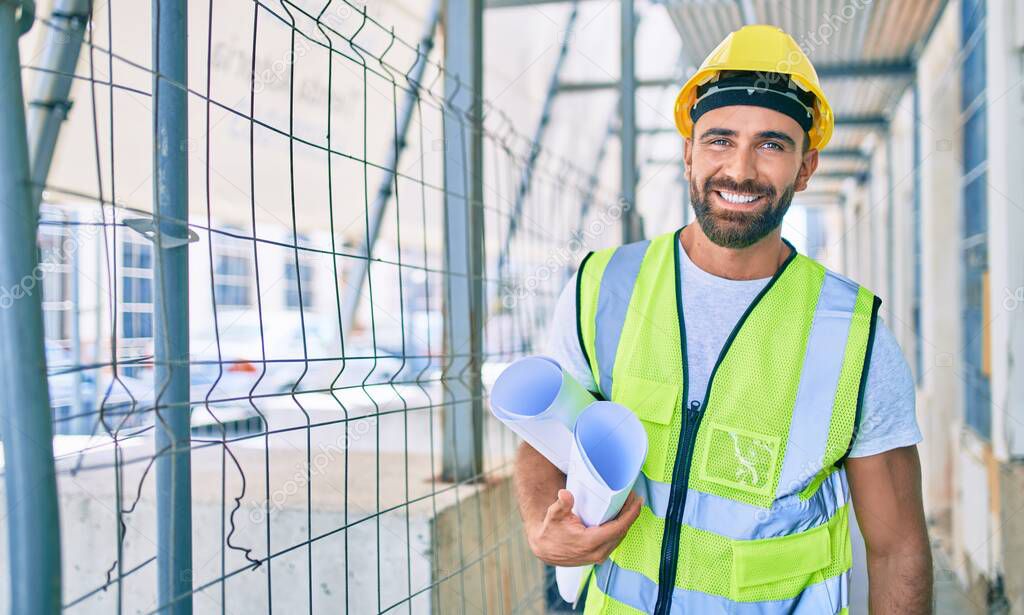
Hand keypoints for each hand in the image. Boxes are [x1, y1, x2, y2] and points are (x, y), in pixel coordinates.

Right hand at [526, 488, 642, 566]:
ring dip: (627, 521)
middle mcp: (597, 552)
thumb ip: (561, 505)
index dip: (630, 514)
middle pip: (622, 532)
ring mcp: (599, 556)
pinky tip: (621, 517)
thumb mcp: (553, 515)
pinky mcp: (598, 556)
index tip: (638, 501)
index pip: (618, 528)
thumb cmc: (550, 531)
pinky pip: (615, 541)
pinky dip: (620, 528)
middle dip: (631, 514)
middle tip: (634, 497)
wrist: (544, 549)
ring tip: (630, 505)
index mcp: (589, 542)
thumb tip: (565, 494)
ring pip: (620, 537)